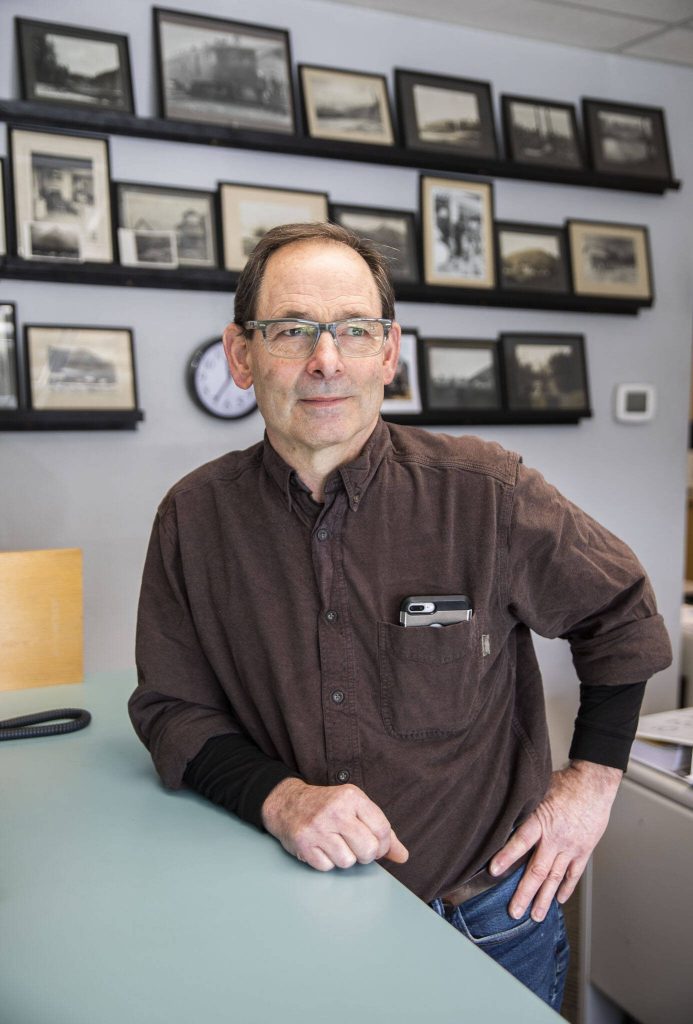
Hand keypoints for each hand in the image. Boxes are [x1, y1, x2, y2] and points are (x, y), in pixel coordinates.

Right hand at [261, 778, 408, 871]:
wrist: (289, 804)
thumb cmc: (328, 807)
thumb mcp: (356, 807)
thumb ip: (382, 830)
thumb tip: (402, 856)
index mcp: (352, 797)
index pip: (382, 829)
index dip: (384, 845)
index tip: (377, 846)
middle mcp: (335, 811)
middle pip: (368, 849)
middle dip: (366, 855)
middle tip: (356, 847)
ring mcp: (318, 828)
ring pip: (348, 862)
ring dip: (345, 858)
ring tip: (336, 845)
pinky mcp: (304, 844)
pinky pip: (328, 867)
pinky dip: (327, 862)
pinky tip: (322, 848)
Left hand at [489, 760, 621, 921]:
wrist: (595, 784)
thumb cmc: (565, 783)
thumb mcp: (539, 790)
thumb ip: (524, 808)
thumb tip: (503, 815)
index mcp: (542, 821)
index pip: (521, 842)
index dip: (506, 857)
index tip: (493, 871)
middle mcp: (556, 839)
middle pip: (537, 870)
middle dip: (524, 893)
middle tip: (514, 912)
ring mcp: (571, 847)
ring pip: (555, 878)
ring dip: (544, 898)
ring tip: (535, 916)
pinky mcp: (584, 850)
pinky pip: (574, 874)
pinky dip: (566, 888)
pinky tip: (559, 900)